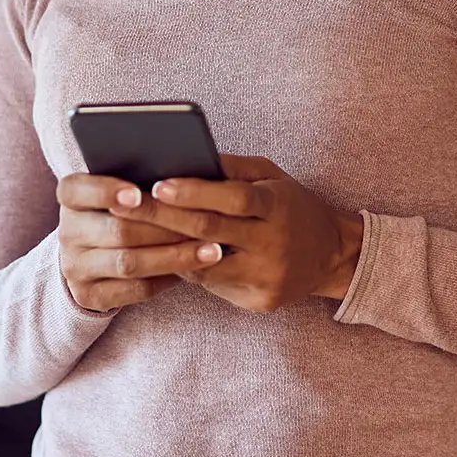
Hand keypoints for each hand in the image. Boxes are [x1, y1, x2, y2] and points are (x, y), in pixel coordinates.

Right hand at [56, 173, 224, 312]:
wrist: (93, 257)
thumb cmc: (121, 210)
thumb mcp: (120, 189)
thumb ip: (141, 178)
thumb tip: (185, 170)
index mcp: (71, 197)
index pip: (77, 189)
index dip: (106, 191)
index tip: (139, 194)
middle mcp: (68, 232)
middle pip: (116, 229)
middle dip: (164, 226)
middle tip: (204, 221)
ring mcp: (75, 267)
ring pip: (129, 262)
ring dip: (175, 256)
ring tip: (212, 250)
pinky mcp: (90, 296)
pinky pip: (135, 290)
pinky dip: (168, 278)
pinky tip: (196, 269)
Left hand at [111, 154, 363, 312]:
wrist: (332, 257)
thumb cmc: (292, 208)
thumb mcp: (272, 177)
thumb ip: (233, 168)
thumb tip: (188, 154)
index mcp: (278, 206)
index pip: (232, 199)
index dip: (194, 192)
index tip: (156, 183)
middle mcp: (274, 244)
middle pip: (210, 231)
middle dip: (163, 217)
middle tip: (124, 206)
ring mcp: (267, 277)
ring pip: (205, 265)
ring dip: (167, 248)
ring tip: (132, 232)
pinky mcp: (260, 302)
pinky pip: (212, 286)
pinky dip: (187, 269)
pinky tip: (162, 255)